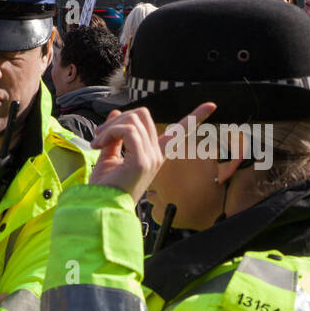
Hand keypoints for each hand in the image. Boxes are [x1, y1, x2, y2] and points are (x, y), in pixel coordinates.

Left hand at [90, 102, 216, 203]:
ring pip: (133, 119)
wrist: (101, 205)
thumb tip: (117, 112)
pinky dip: (109, 132)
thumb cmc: (105, 186)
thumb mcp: (110, 154)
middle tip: (100, 135)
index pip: (179, 131)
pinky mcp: (143, 160)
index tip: (211, 105)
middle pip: (142, 114)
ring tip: (98, 142)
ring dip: (109, 127)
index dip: (196, 117)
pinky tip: (99, 145)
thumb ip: (116, 134)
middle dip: (118, 119)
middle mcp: (156, 155)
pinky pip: (127, 130)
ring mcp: (152, 157)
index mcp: (153, 154)